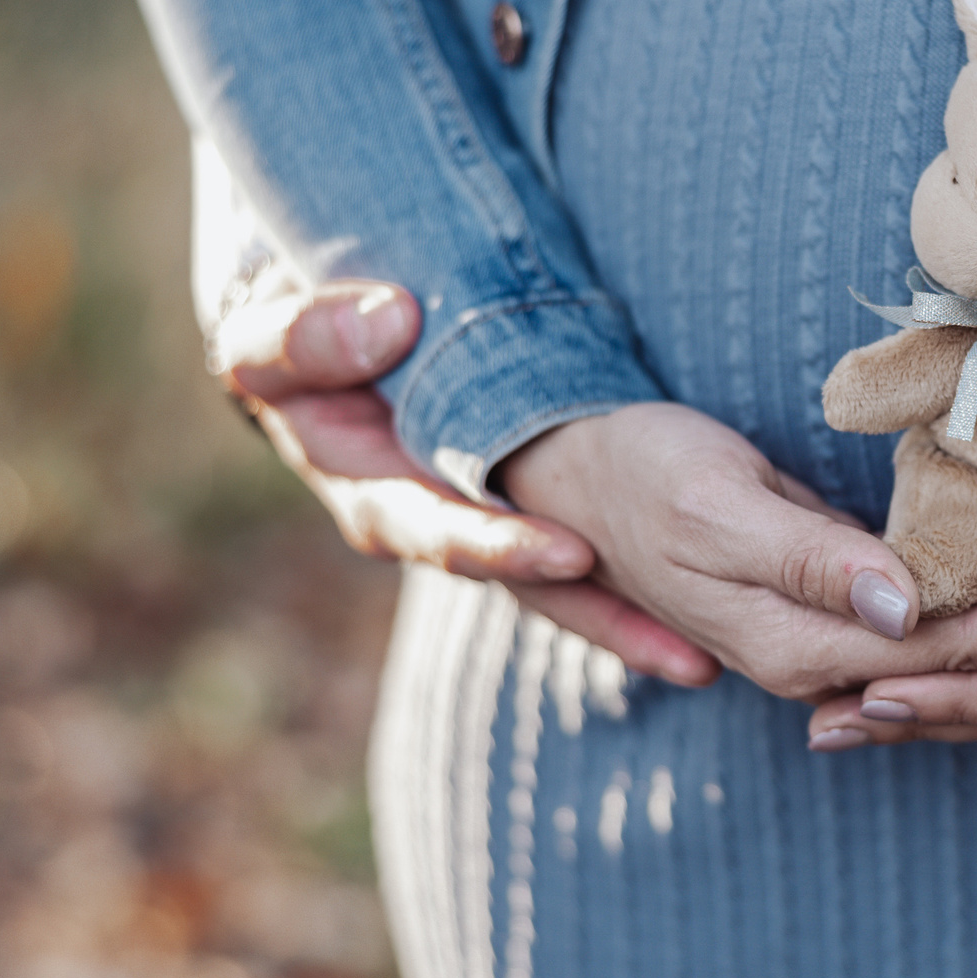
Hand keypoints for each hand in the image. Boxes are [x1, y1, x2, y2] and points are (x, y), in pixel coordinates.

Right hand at [214, 270, 715, 684]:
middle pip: (524, 581)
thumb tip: (390, 320)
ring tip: (709, 657)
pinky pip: (588, 557)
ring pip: (566, 585)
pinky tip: (707, 614)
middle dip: (600, 612)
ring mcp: (486, 526)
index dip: (504, 545)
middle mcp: (437, 528)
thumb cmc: (292, 343)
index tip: (574, 551)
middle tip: (678, 640)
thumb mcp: (268, 337)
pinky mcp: (530, 511)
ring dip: (634, 622)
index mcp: (374, 493)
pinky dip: (642, 582)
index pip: (441, 529)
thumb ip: (308, 337)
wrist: (315, 351)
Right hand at [497, 404, 976, 715]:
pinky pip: (938, 642)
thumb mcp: (717, 509)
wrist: (575, 482)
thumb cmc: (643, 478)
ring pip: (965, 665)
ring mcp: (832, 647)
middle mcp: (827, 661)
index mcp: (806, 643)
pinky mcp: (837, 619)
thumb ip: (814, 559)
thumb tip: (904, 611)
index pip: (962, 652)